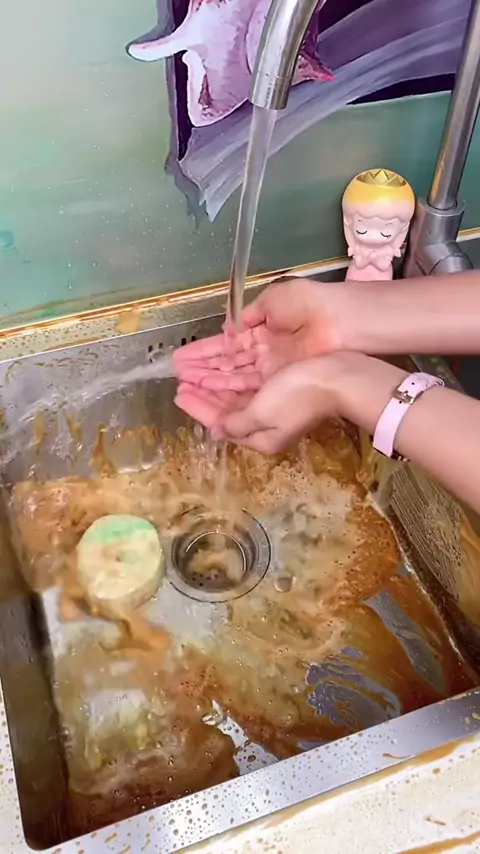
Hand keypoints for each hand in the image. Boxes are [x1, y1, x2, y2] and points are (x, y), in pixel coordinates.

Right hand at [173, 278, 346, 393]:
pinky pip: (245, 386)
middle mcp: (262, 352)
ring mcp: (269, 369)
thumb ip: (249, 315)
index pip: (227, 343)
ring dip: (207, 380)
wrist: (336, 321)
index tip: (182, 357)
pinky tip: (205, 390)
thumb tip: (230, 328)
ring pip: (231, 377)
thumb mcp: (272, 300)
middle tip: (176, 374)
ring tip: (182, 384)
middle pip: (226, 364)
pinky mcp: (276, 382)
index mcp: (261, 329)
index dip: (204, 350)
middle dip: (201, 369)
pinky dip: (225, 388)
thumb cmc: (307, 304)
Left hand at [175, 357, 342, 453]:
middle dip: (203, 397)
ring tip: (194, 375)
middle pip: (226, 412)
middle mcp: (266, 427)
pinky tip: (222, 373)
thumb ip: (236, 422)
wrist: (337, 377)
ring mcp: (275, 410)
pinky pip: (248, 390)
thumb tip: (216, 431)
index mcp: (260, 438)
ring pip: (236, 400)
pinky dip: (232, 382)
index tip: (179, 393)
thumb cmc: (297, 396)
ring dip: (214, 387)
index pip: (220, 424)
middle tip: (181, 381)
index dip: (198, 408)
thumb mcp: (261, 413)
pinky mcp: (283, 393)